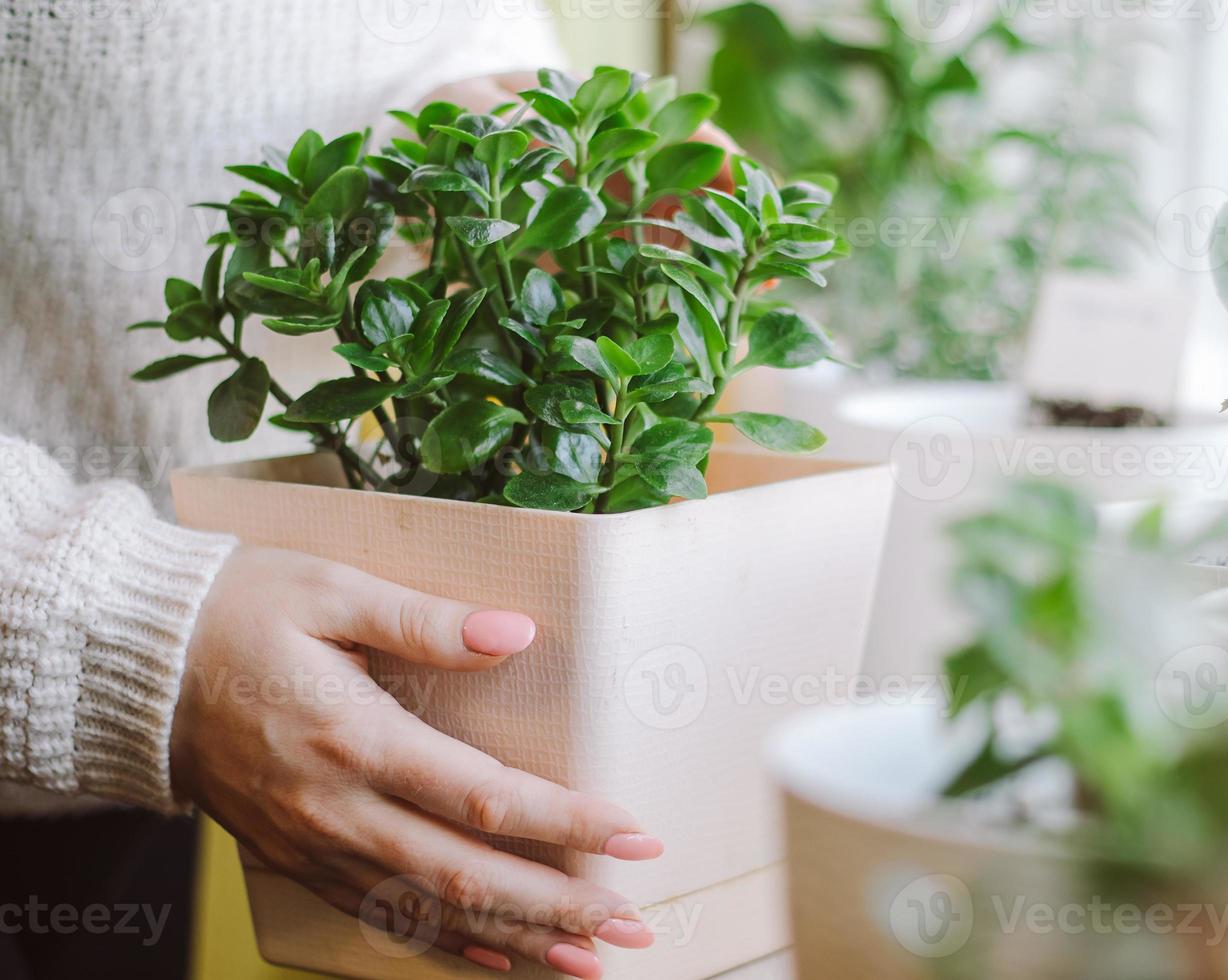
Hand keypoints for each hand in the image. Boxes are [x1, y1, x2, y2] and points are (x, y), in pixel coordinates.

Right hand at [171, 546, 662, 977]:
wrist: (133, 667)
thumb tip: (516, 634)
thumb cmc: (235, 612)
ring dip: (513, 939)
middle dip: (558, 908)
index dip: (568, 823)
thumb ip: (427, 620)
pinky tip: (492, 957)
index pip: (485, 797)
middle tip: (634, 926)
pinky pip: (376, 915)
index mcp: (355, 738)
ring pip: (427, 911)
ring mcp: (313, 844)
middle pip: (467, 876)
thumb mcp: (331, 591)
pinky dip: (441, 941)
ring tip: (586, 960)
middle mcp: (337, 808)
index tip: (635, 835)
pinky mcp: (295, 857)